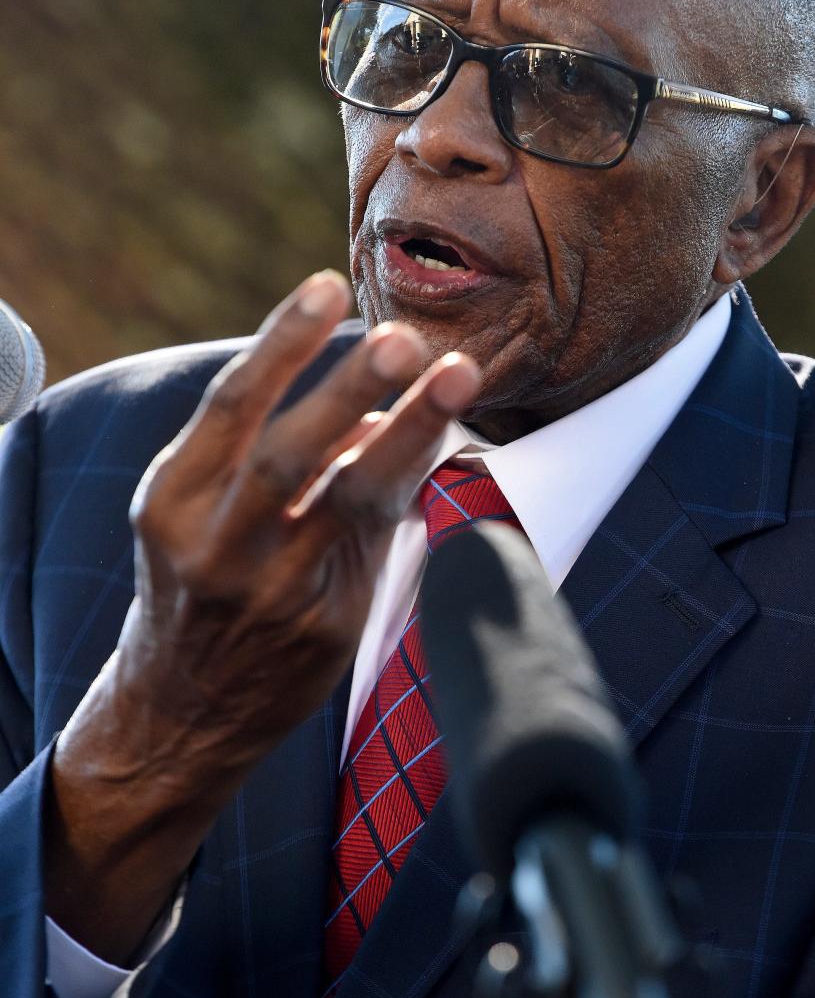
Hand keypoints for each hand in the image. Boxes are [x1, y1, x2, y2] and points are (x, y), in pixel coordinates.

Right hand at [116, 268, 478, 768]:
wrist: (181, 712)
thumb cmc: (196, 579)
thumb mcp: (200, 510)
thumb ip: (275, 448)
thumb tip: (377, 402)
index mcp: (173, 501)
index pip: (229, 408)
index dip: (281, 343)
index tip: (326, 284)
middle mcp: (217, 546)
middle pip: (288, 456)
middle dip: (349, 390)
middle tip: (404, 338)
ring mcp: (275, 593)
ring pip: (351, 501)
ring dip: (410, 433)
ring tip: (459, 376)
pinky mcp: (329, 628)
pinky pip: (381, 539)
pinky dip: (409, 480)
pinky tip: (441, 435)